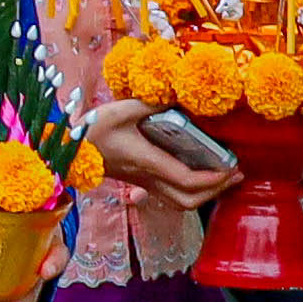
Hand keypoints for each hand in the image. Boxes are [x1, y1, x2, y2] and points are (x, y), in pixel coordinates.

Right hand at [80, 99, 237, 205]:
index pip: (187, 180)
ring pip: (181, 203)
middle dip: (216, 191)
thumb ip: (154, 103)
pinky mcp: (140, 182)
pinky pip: (172, 196)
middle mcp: (148, 178)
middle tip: (235, 174)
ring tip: (223, 177)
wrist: (67, 149)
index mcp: (147, 161)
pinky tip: (199, 175)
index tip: (232, 166)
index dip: (214, 178)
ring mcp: (143, 183)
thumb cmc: (91, 129)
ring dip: (206, 194)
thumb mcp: (123, 108)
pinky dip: (192, 191)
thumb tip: (181, 97)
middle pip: (188, 201)